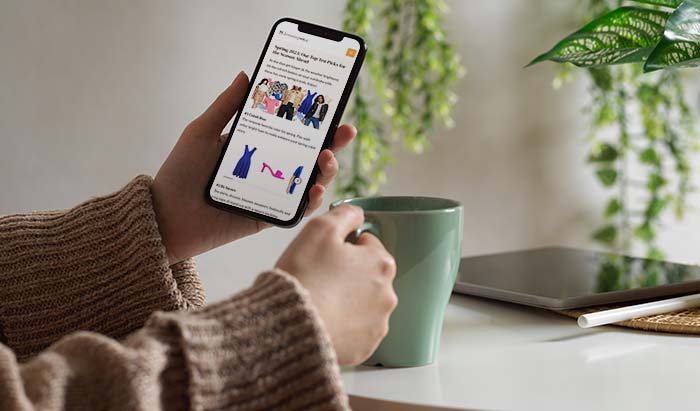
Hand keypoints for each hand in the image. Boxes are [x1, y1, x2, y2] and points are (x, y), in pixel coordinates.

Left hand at [152, 72, 355, 263]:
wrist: (166, 216)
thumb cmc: (180, 173)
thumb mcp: (202, 132)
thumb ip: (226, 106)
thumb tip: (246, 74)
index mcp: (256, 146)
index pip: (292, 130)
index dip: (314, 120)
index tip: (331, 106)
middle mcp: (269, 168)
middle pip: (309, 154)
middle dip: (333, 142)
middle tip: (345, 131)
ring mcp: (272, 193)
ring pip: (310, 181)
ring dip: (328, 169)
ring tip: (327, 159)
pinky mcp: (269, 217)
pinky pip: (298, 210)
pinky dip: (312, 201)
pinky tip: (316, 189)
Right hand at [276, 205, 397, 365]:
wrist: (290, 324)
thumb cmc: (305, 275)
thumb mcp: (320, 229)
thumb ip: (344, 214)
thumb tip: (356, 213)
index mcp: (380, 263)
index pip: (367, 244)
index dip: (344, 246)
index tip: (325, 255)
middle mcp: (388, 294)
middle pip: (367, 275)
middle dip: (348, 274)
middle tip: (319, 278)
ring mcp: (378, 323)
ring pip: (363, 304)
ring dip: (347, 301)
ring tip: (319, 302)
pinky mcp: (365, 347)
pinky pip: (356, 331)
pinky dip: (343, 326)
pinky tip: (324, 321)